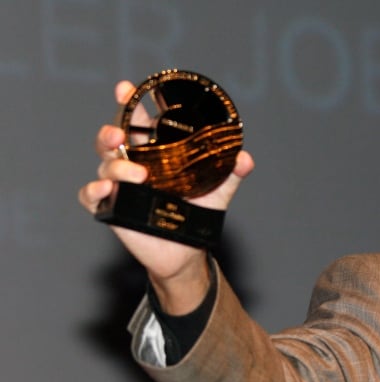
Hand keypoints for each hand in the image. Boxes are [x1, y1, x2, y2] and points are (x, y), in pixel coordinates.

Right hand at [78, 81, 254, 314]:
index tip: (126, 89)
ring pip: (105, 166)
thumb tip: (245, 158)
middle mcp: (134, 164)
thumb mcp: (218, 189)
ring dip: (114, 166)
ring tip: (136, 175)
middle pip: (113, 138)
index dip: (130, 102)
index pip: (139, 122)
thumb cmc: (197, 214)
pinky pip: (91, 196)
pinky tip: (107, 190)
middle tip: (120, 133)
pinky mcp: (112, 208)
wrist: (187, 252)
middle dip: (111, 129)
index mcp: (156, 152)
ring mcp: (121, 186)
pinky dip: (93, 190)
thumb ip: (231, 171)